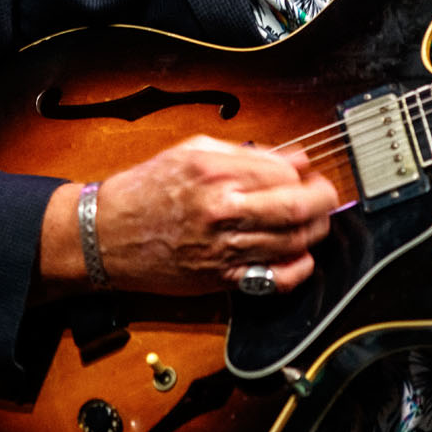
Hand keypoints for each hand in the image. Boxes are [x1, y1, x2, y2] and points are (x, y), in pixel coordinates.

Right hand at [37, 136, 336, 298]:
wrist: (104, 235)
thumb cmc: (145, 189)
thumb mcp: (193, 152)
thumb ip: (249, 154)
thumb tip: (296, 159)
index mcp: (216, 172)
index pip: (286, 174)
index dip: (306, 175)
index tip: (310, 176)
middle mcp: (222, 210)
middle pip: (298, 208)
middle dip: (324, 201)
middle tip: (327, 198)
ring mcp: (223, 248)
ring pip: (293, 242)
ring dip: (314, 232)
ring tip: (313, 223)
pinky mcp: (220, 278)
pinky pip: (275, 279)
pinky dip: (298, 269)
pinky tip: (300, 257)